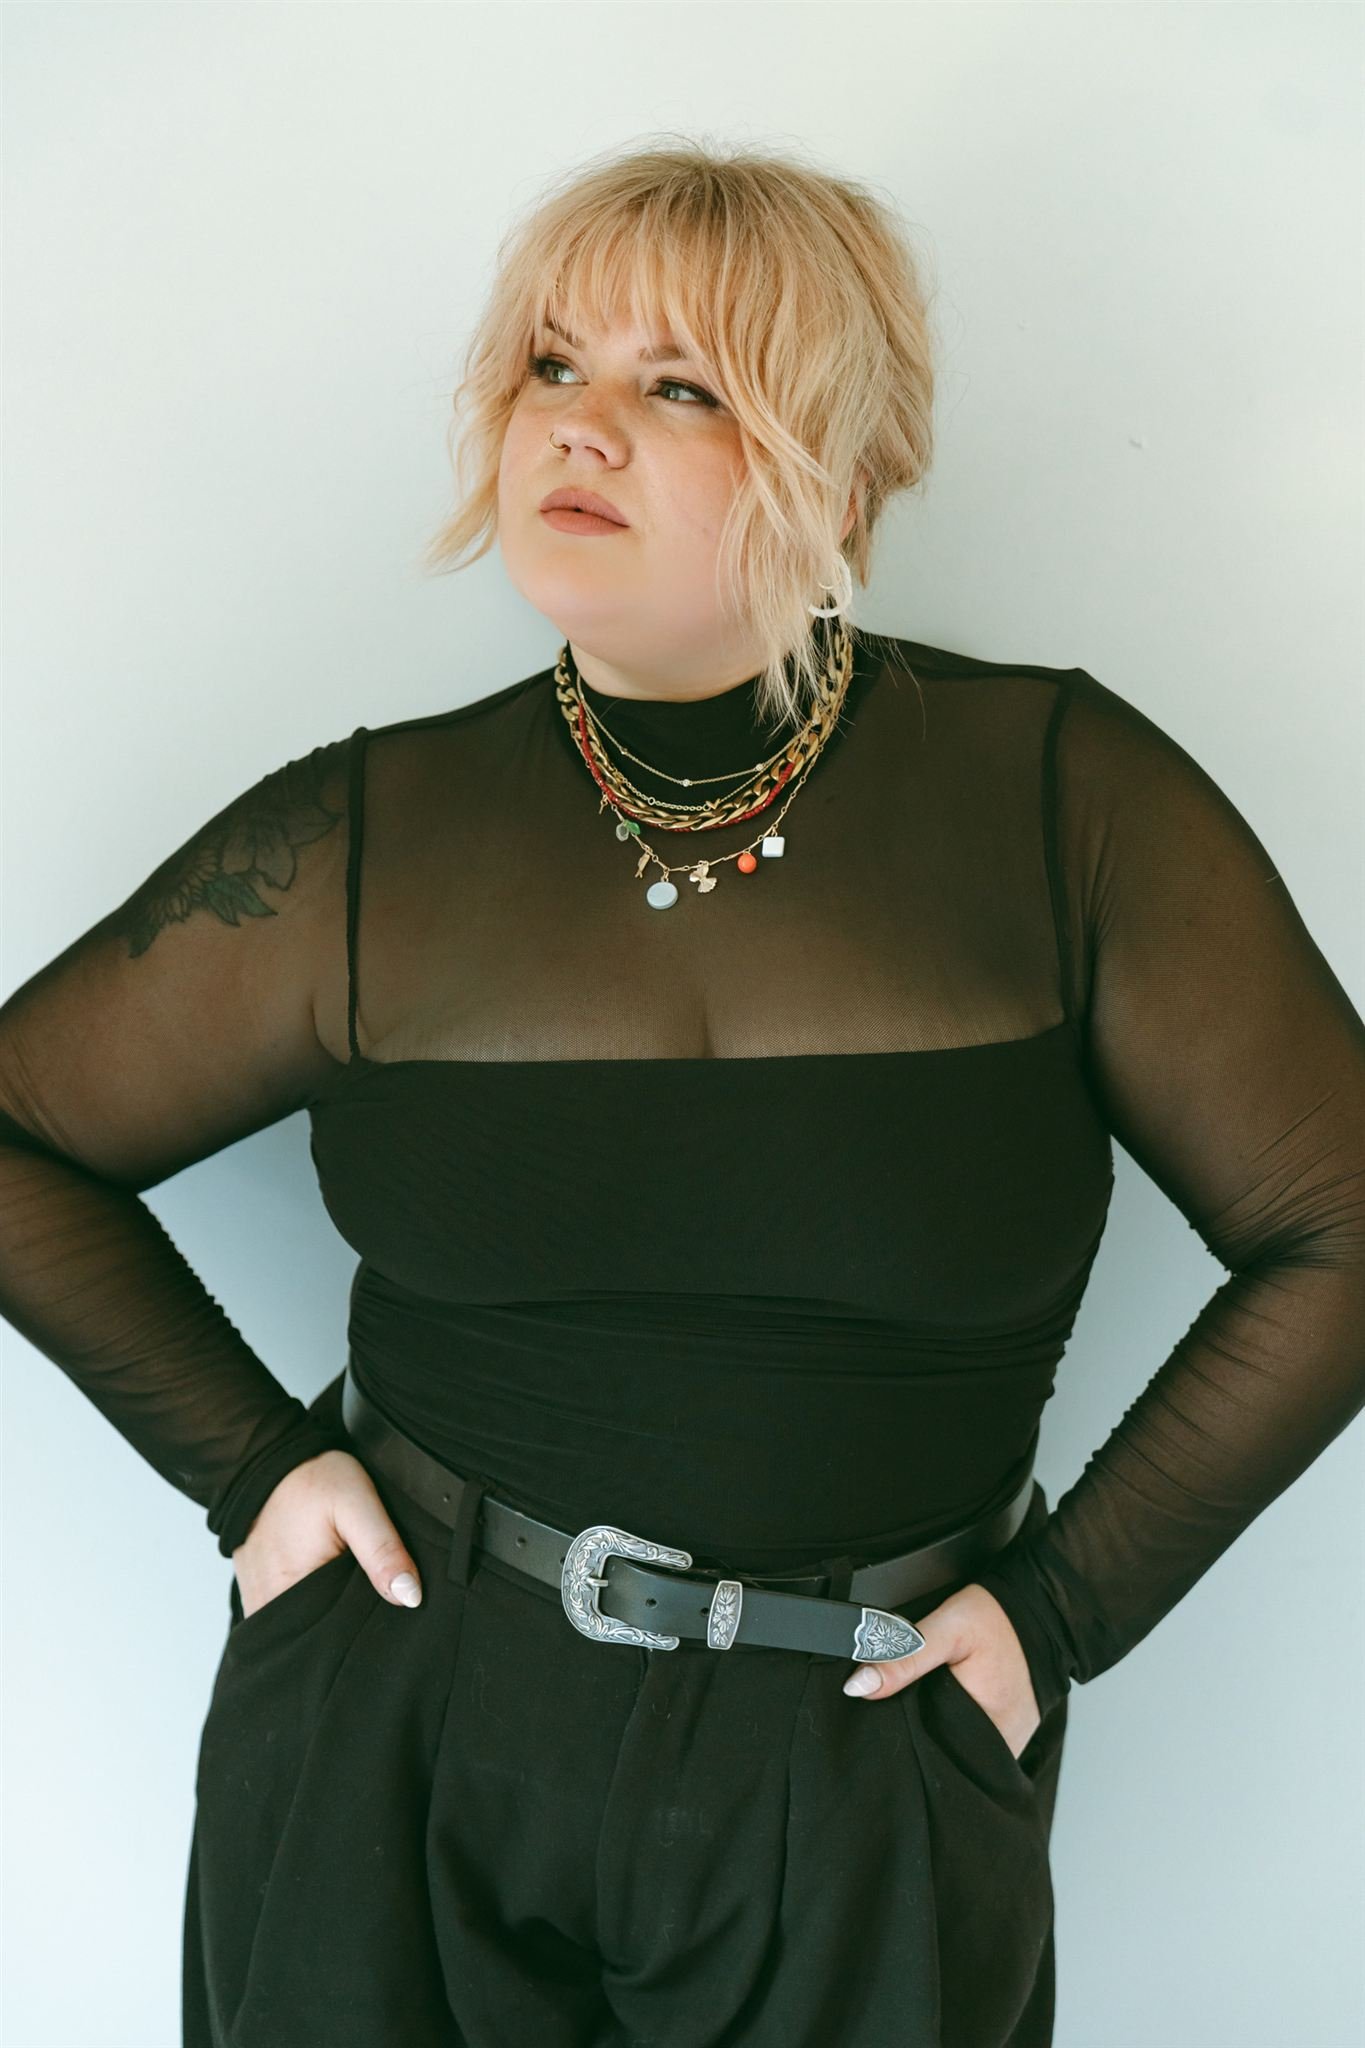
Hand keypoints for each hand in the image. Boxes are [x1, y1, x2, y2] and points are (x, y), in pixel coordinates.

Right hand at [232, 1448, 423, 1620]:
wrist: (269, 1459)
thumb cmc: (310, 1479)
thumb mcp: (356, 1504)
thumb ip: (383, 1550)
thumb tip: (409, 1596)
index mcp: (288, 1596)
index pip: (335, 1640)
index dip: (364, 1631)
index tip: (382, 1614)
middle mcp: (267, 1608)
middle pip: (319, 1638)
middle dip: (347, 1627)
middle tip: (367, 1595)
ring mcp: (258, 1603)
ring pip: (304, 1627)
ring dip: (327, 1617)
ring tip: (346, 1589)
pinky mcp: (258, 1593)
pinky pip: (290, 1614)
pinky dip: (310, 1605)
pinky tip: (326, 1586)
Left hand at [841, 1581, 1040, 1760]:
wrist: (1037, 1606)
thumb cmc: (996, 1617)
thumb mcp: (945, 1629)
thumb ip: (903, 1659)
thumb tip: (859, 1687)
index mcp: (988, 1730)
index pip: (934, 1756)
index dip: (908, 1740)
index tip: (892, 1720)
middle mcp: (1003, 1745)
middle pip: (946, 1755)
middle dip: (922, 1737)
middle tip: (911, 1704)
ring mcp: (1010, 1740)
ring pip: (960, 1747)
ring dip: (940, 1731)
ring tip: (929, 1703)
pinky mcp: (1012, 1729)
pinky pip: (976, 1737)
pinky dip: (958, 1724)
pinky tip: (947, 1703)